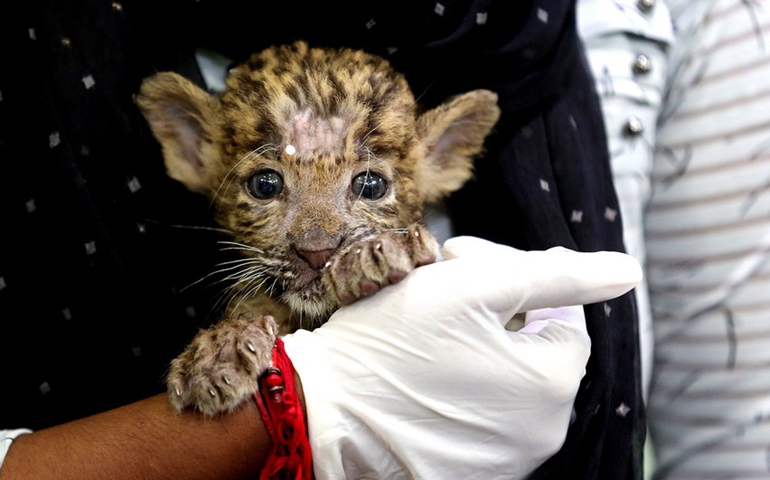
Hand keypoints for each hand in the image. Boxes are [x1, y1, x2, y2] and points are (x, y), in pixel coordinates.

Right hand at [282, 236, 641, 479]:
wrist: (322, 413)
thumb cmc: (392, 344)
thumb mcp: (475, 288)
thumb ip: (559, 276)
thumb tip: (626, 272)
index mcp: (551, 386)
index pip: (559, 312)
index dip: (512, 275)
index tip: (464, 263)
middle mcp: (540, 436)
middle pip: (532, 347)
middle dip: (495, 307)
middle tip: (440, 285)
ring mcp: (504, 462)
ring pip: (506, 382)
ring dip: (476, 345)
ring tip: (425, 328)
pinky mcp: (467, 474)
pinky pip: (479, 416)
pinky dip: (459, 386)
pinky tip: (419, 368)